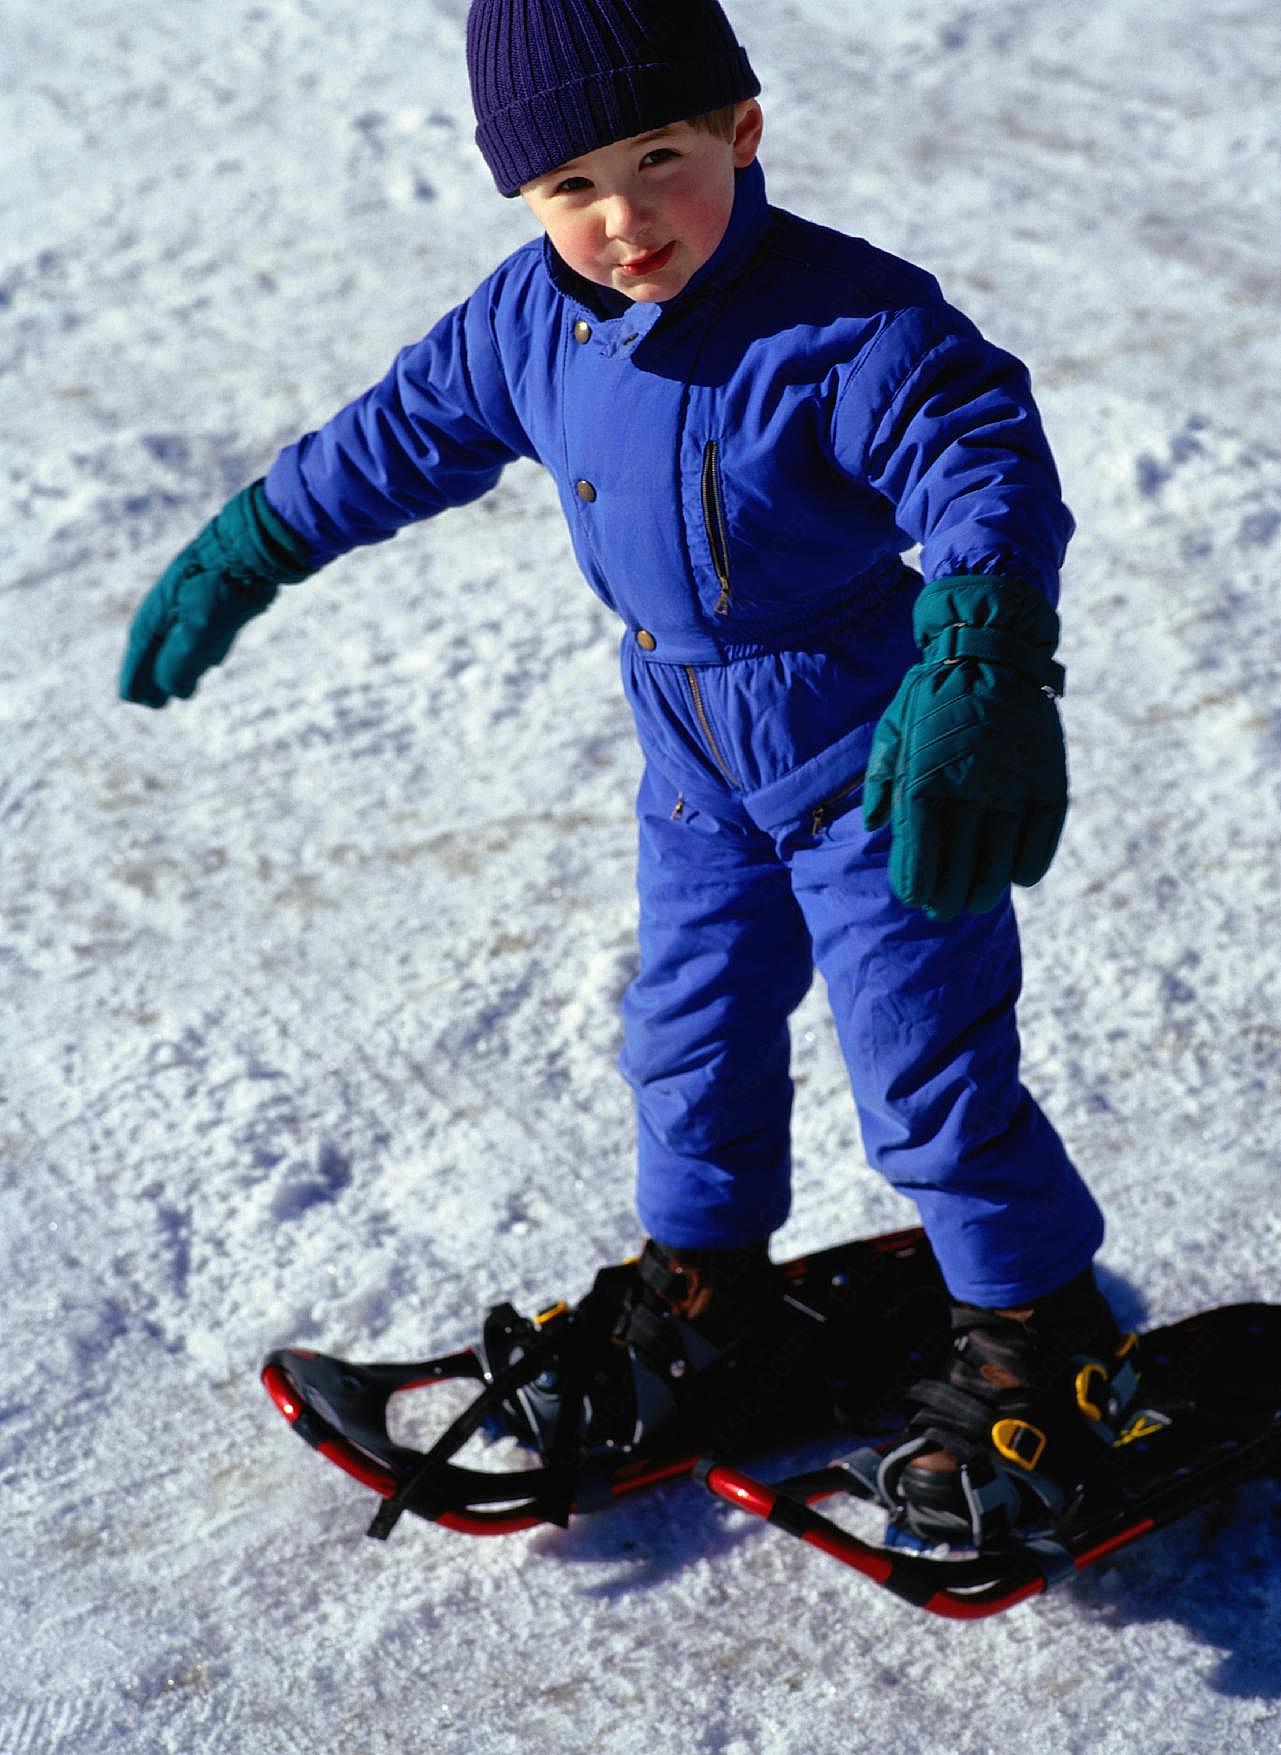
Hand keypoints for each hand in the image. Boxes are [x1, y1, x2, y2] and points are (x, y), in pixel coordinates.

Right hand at [119, 480, 311, 707]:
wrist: (260, 543)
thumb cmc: (225, 584)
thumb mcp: (200, 628)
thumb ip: (182, 661)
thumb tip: (172, 689)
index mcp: (161, 608)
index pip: (142, 648)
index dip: (136, 674)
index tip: (131, 699)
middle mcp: (176, 602)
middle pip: (160, 646)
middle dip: (155, 675)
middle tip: (152, 703)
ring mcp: (200, 597)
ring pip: (184, 638)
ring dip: (179, 664)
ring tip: (180, 690)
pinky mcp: (226, 595)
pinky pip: (207, 629)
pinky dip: (203, 649)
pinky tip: (212, 658)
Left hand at [863, 574, 1067, 919]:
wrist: (989, 644)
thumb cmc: (932, 693)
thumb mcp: (893, 729)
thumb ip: (881, 779)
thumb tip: (871, 824)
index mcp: (927, 772)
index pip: (920, 844)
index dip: (917, 878)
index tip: (914, 897)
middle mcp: (971, 783)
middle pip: (960, 859)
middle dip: (948, 893)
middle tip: (940, 911)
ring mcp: (1013, 780)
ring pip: (1001, 854)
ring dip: (987, 886)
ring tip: (974, 902)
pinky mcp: (1046, 774)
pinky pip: (1043, 831)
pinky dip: (1031, 861)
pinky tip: (1018, 879)